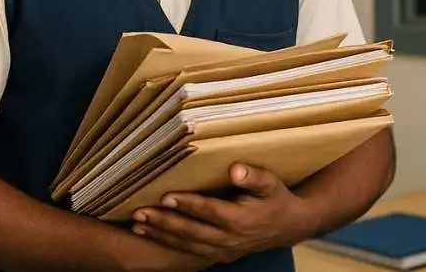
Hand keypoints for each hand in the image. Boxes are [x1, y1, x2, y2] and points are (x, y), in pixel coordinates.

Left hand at [130, 163, 315, 264]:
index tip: (166, 196)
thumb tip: (235, 169)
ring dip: (160, 235)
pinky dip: (168, 244)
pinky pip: (189, 251)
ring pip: (186, 244)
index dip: (188, 204)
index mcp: (240, 219)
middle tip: (140, 213)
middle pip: (191, 231)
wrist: (288, 227)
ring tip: (137, 225)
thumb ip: (254, 177)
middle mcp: (228, 238)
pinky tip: (151, 235)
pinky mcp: (217, 255)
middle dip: (164, 222)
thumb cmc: (276, 199)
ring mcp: (222, 250)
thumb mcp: (271, 184)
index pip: (209, 211)